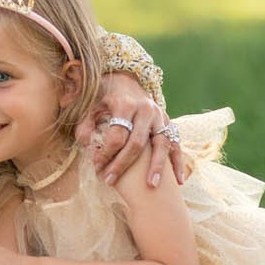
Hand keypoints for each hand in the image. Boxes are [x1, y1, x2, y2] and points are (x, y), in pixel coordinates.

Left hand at [77, 79, 192, 187]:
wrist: (126, 79)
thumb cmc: (105, 96)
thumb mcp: (91, 106)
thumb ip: (86, 125)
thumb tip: (87, 145)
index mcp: (125, 104)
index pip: (117, 135)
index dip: (105, 153)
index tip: (96, 166)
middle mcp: (145, 109)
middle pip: (137, 142)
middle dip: (123, 164)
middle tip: (110, 181)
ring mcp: (160, 115)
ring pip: (161, 143)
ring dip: (157, 166)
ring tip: (152, 185)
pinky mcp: (168, 122)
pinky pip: (176, 144)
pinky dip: (178, 162)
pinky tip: (178, 180)